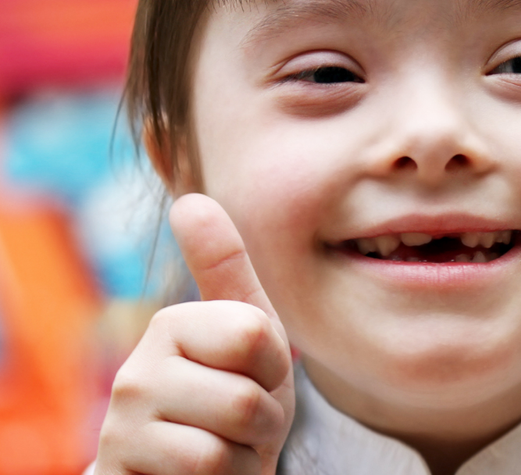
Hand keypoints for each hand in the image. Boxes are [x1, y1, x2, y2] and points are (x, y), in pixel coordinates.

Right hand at [95, 194, 294, 474]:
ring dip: (249, 451)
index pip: (255, 334)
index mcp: (173, 324)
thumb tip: (190, 200)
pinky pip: (208, 470)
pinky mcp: (121, 469)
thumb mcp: (247, 334)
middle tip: (241, 422)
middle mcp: (136, 370)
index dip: (272, 366)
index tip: (252, 375)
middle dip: (264, 418)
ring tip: (226, 447)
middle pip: (246, 395)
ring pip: (228, 437)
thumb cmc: (229, 400)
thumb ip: (225, 268)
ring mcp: (123, 425)